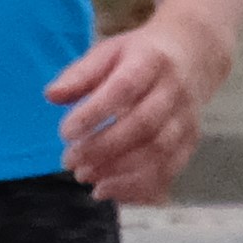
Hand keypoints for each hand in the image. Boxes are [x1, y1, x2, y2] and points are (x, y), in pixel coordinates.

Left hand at [49, 12, 233, 207]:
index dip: (95, 113)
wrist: (192, 56)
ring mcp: (186, 119)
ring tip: (86, 177)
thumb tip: (51, 96)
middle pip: (142, 125)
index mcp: (150, 61)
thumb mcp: (108, 52)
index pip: (124, 88)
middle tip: (70, 161)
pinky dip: (139, 186)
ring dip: (120, 172)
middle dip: (103, 148)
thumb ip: (80, 75)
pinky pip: (169, 170)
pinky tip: (110, 190)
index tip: (65, 132)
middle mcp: (173, 91)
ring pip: (158, 153)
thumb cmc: (139, 56)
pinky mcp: (190, 141)